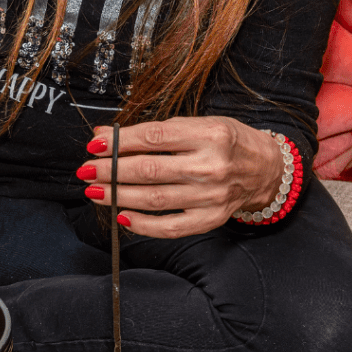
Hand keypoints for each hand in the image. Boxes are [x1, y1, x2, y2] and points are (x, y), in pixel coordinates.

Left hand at [77, 116, 283, 237]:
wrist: (265, 168)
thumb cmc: (226, 142)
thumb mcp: (198, 124)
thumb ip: (156, 131)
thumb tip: (105, 135)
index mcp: (210, 135)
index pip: (154, 139)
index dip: (119, 142)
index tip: (94, 144)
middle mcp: (212, 166)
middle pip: (149, 171)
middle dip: (111, 171)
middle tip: (86, 170)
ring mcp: (211, 197)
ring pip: (154, 199)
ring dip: (118, 196)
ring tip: (95, 190)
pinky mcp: (210, 219)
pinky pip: (169, 227)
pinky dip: (142, 224)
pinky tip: (121, 215)